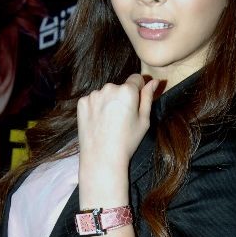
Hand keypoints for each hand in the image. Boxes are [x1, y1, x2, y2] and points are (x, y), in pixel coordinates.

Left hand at [77, 75, 157, 206]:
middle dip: (122, 97)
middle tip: (121, 118)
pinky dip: (95, 108)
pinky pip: (92, 100)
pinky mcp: (82, 102)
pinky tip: (99, 122)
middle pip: (119, 87)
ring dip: (108, 102)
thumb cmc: (127, 141)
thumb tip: (153, 81)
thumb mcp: (144, 120)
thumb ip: (148, 97)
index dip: (138, 90)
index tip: (135, 104)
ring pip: (105, 93)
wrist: (101, 157)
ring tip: (109, 122)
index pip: (136, 79)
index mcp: (127, 91)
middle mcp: (109, 88)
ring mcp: (93, 95)